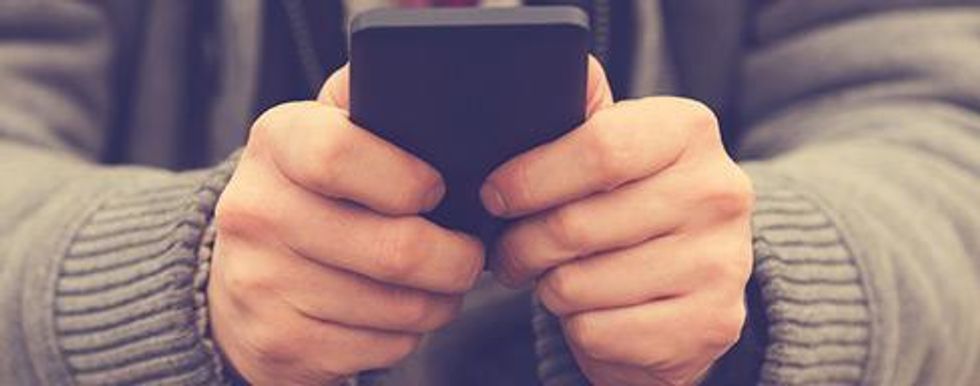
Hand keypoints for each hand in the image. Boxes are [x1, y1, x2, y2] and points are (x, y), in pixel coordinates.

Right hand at [209, 66, 483, 384]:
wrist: (235, 276)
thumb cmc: (308, 195)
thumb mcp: (324, 131)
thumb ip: (368, 105)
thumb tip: (429, 86)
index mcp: (276, 144)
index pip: (339, 154)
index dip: (408, 179)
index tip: (437, 191)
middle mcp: (257, 212)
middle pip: (396, 248)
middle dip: (457, 258)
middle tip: (467, 254)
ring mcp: (262, 284)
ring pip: (400, 307)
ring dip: (440, 300)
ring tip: (437, 283)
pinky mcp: (280, 344)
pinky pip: (383, 347)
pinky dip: (407, 334)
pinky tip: (395, 313)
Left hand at [482, 58, 753, 384]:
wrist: (691, 284)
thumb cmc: (632, 205)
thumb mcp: (614, 146)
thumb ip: (580, 115)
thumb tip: (541, 79)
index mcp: (690, 132)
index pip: (598, 150)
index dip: (529, 178)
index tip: (495, 195)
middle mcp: (717, 193)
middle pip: (575, 225)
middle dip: (521, 244)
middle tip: (511, 252)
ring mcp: (720, 264)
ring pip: (576, 285)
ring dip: (548, 288)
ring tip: (558, 278)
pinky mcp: (709, 325)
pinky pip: (597, 332)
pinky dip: (578, 328)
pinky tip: (595, 310)